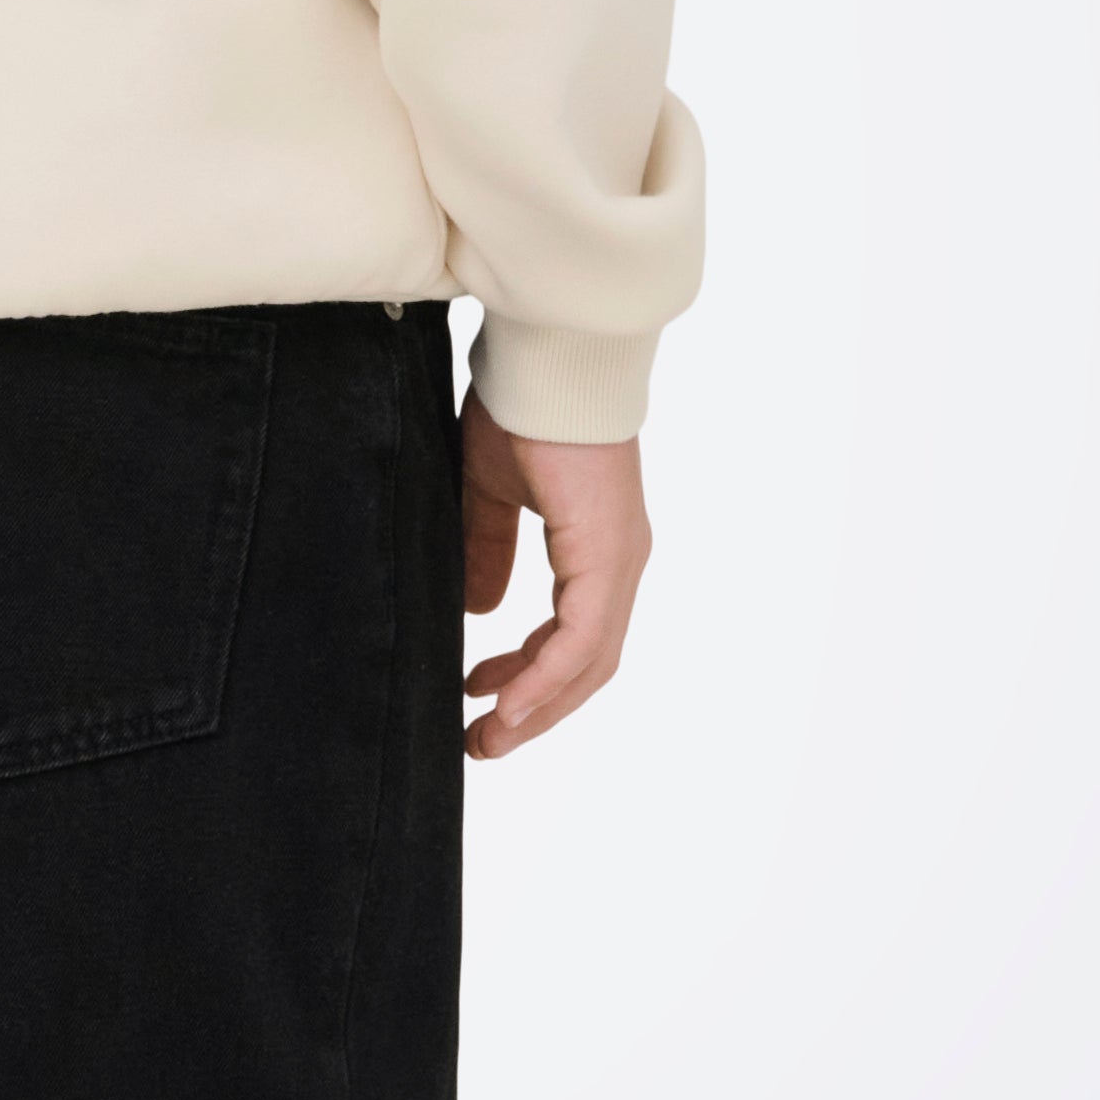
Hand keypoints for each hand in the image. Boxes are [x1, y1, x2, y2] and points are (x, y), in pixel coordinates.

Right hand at [458, 395, 649, 756]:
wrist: (550, 357)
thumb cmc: (524, 407)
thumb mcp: (491, 490)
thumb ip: (487, 548)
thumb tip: (481, 610)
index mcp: (597, 547)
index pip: (573, 635)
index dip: (529, 675)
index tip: (480, 696)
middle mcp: (618, 562)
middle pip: (587, 665)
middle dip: (534, 710)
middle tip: (484, 742)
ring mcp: (618, 562)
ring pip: (588, 662)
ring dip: (538, 707)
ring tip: (488, 738)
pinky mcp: (607, 557)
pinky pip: (580, 640)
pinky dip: (544, 679)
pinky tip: (508, 705)